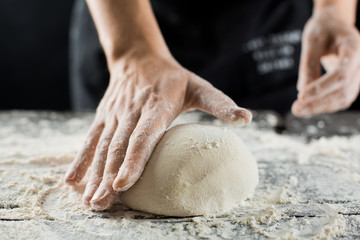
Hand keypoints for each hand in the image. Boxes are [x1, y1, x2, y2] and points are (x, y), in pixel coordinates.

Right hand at [64, 53, 251, 209]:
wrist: (139, 58)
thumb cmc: (173, 78)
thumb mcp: (199, 86)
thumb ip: (220, 103)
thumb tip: (246, 119)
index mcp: (157, 106)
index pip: (143, 136)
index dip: (133, 160)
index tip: (123, 183)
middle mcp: (131, 112)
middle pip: (118, 147)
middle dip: (108, 177)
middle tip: (101, 204)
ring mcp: (114, 115)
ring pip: (102, 147)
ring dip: (94, 175)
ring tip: (89, 200)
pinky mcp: (103, 117)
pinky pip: (90, 139)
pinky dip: (80, 160)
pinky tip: (71, 180)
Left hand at [292, 6, 359, 116]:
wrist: (335, 27)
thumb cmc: (323, 30)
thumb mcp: (312, 41)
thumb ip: (309, 64)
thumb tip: (302, 90)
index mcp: (354, 48)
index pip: (341, 74)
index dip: (321, 88)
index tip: (301, 96)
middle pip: (343, 90)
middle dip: (318, 102)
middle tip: (295, 108)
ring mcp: (358, 76)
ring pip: (342, 99)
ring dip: (319, 108)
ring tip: (297, 109)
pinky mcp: (351, 84)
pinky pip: (339, 100)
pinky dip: (323, 106)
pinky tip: (306, 107)